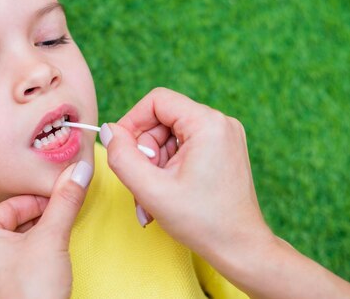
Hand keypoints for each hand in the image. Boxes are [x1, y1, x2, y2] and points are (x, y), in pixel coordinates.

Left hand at [0, 160, 92, 298]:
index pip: (13, 207)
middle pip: (3, 227)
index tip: (61, 205)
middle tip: (56, 226)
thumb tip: (79, 168)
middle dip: (30, 224)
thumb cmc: (35, 291)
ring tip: (36, 248)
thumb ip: (65, 201)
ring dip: (9, 246)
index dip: (41, 203)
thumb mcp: (53, 238)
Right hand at [100, 87, 270, 261]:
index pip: (157, 101)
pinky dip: (169, 168)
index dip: (132, 122)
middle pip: (162, 120)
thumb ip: (122, 157)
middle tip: (141, 182)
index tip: (122, 149)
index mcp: (208, 124)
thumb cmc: (204, 222)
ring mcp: (224, 136)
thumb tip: (108, 131)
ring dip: (154, 165)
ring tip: (153, 198)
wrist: (240, 248)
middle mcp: (220, 123)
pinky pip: (184, 148)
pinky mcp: (223, 150)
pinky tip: (166, 194)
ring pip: (170, 137)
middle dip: (145, 151)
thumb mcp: (152, 190)